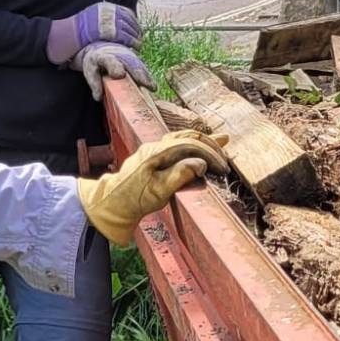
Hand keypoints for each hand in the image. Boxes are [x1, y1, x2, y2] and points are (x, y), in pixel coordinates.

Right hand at [46, 3, 140, 67]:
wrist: (67, 34)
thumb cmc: (78, 31)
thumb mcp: (92, 18)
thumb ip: (105, 20)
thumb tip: (117, 25)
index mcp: (106, 8)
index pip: (127, 12)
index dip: (134, 22)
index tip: (137, 30)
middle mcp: (109, 12)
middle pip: (129, 20)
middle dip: (136, 30)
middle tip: (139, 38)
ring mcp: (109, 21)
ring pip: (129, 29)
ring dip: (136, 37)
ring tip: (138, 45)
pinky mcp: (110, 31)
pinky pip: (125, 36)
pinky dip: (132, 41)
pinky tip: (134, 47)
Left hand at [72, 43, 155, 102]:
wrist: (104, 48)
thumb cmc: (96, 63)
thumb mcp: (90, 70)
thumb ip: (94, 82)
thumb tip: (98, 97)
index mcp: (104, 56)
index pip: (110, 60)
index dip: (115, 67)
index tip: (119, 74)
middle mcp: (119, 55)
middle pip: (130, 63)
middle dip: (137, 73)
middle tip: (144, 83)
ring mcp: (130, 57)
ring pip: (139, 66)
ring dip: (146, 76)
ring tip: (152, 87)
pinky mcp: (136, 61)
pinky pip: (143, 69)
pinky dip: (148, 78)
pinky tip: (153, 87)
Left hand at [75, 129, 229, 244]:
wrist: (112, 203)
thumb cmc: (134, 199)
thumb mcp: (158, 192)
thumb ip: (180, 175)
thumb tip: (201, 163)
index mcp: (158, 152)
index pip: (191, 145)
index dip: (210, 154)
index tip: (223, 168)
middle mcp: (156, 146)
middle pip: (189, 137)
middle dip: (211, 145)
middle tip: (227, 155)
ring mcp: (154, 150)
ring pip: (184, 138)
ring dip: (204, 141)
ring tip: (223, 140)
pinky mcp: (153, 157)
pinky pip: (177, 144)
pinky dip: (193, 144)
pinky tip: (199, 147)